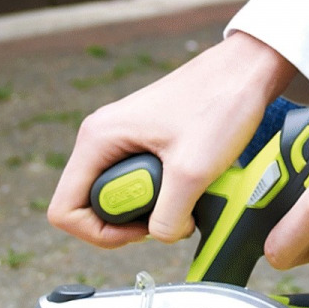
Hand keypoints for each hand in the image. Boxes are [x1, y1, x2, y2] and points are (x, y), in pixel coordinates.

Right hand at [48, 33, 294, 247]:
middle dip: (126, 223)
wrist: (245, 71)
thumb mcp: (192, 170)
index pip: (63, 210)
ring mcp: (122, 139)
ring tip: (183, 201)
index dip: (97, 234)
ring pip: (117, 195)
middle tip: (168, 216)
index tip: (141, 231)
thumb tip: (160, 236)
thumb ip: (168, 215)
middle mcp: (102, 138)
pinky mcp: (145, 141)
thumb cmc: (219, 105)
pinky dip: (162, 194)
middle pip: (89, 206)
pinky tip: (189, 187)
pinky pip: (138, 182)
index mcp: (98, 139)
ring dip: (148, 210)